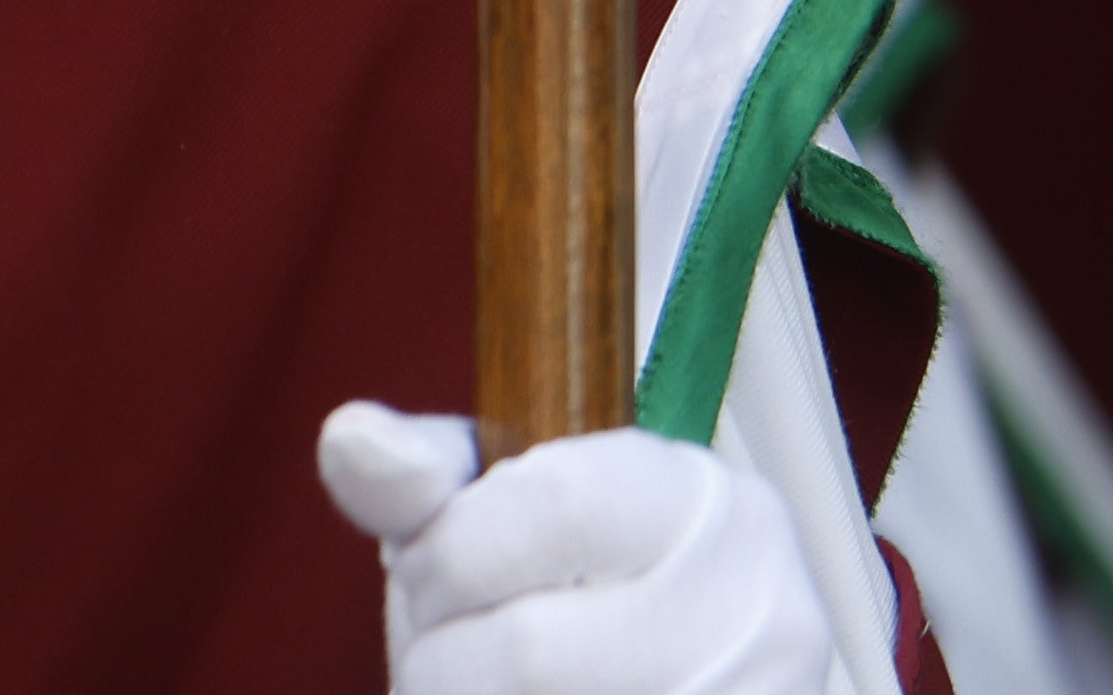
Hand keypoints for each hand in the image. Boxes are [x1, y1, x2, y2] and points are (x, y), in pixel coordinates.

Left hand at [319, 409, 834, 694]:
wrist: (670, 677)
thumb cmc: (571, 590)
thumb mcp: (500, 506)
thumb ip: (423, 476)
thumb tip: (353, 442)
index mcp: (707, 503)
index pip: (556, 505)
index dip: (450, 552)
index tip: (424, 571)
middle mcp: (759, 611)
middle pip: (533, 650)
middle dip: (444, 659)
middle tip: (445, 652)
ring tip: (478, 687)